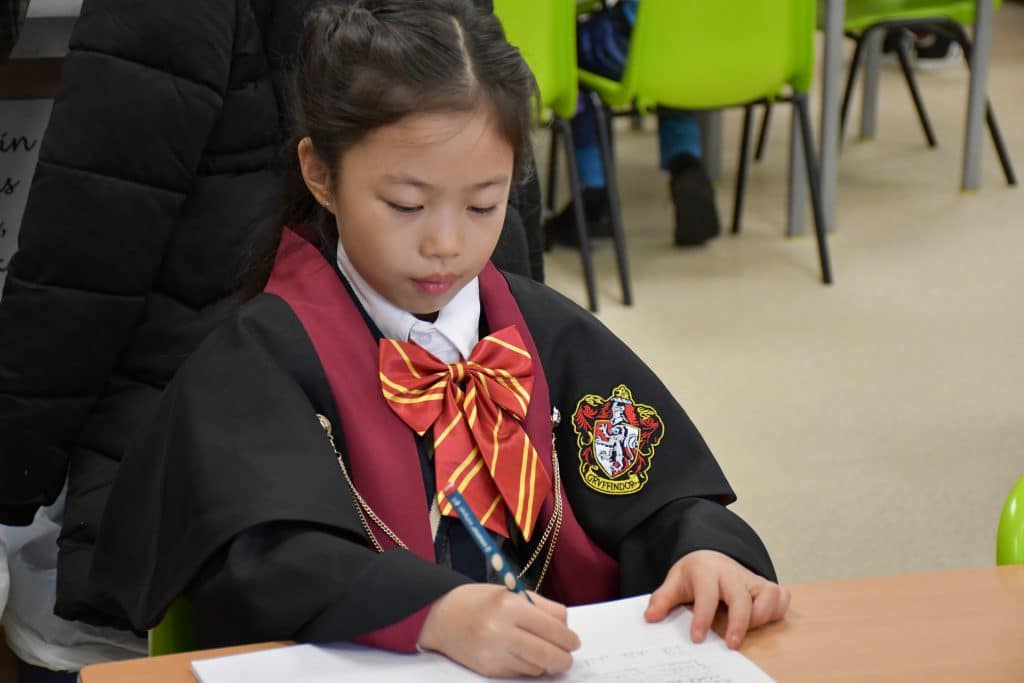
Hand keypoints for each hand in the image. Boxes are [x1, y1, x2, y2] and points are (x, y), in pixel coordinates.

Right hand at [418, 584, 580, 677]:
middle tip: (567, 655)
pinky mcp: (488, 669)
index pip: (553, 628)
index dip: (569, 638)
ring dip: (546, 663)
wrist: (441, 616)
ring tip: (543, 653)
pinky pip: (520, 673)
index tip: (574, 641)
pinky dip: (528, 667)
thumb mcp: (511, 594)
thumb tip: (566, 628)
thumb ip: (542, 608)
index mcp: (510, 606)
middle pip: (549, 653)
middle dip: (564, 657)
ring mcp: (494, 653)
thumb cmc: (479, 601)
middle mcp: (501, 631)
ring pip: (537, 667)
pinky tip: (523, 656)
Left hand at [644, 550, 789, 649]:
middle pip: (741, 597)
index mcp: (707, 571)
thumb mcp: (674, 581)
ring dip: (761, 616)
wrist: (710, 555)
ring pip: (768, 594)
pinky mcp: (766, 584)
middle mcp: (732, 573)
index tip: (696, 638)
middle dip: (739, 622)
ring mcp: (751, 578)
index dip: (702, 617)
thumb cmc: (694, 573)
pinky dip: (777, 609)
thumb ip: (662, 599)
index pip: (707, 594)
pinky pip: (781, 595)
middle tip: (731, 645)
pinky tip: (762, 620)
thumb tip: (650, 617)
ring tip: (746, 631)